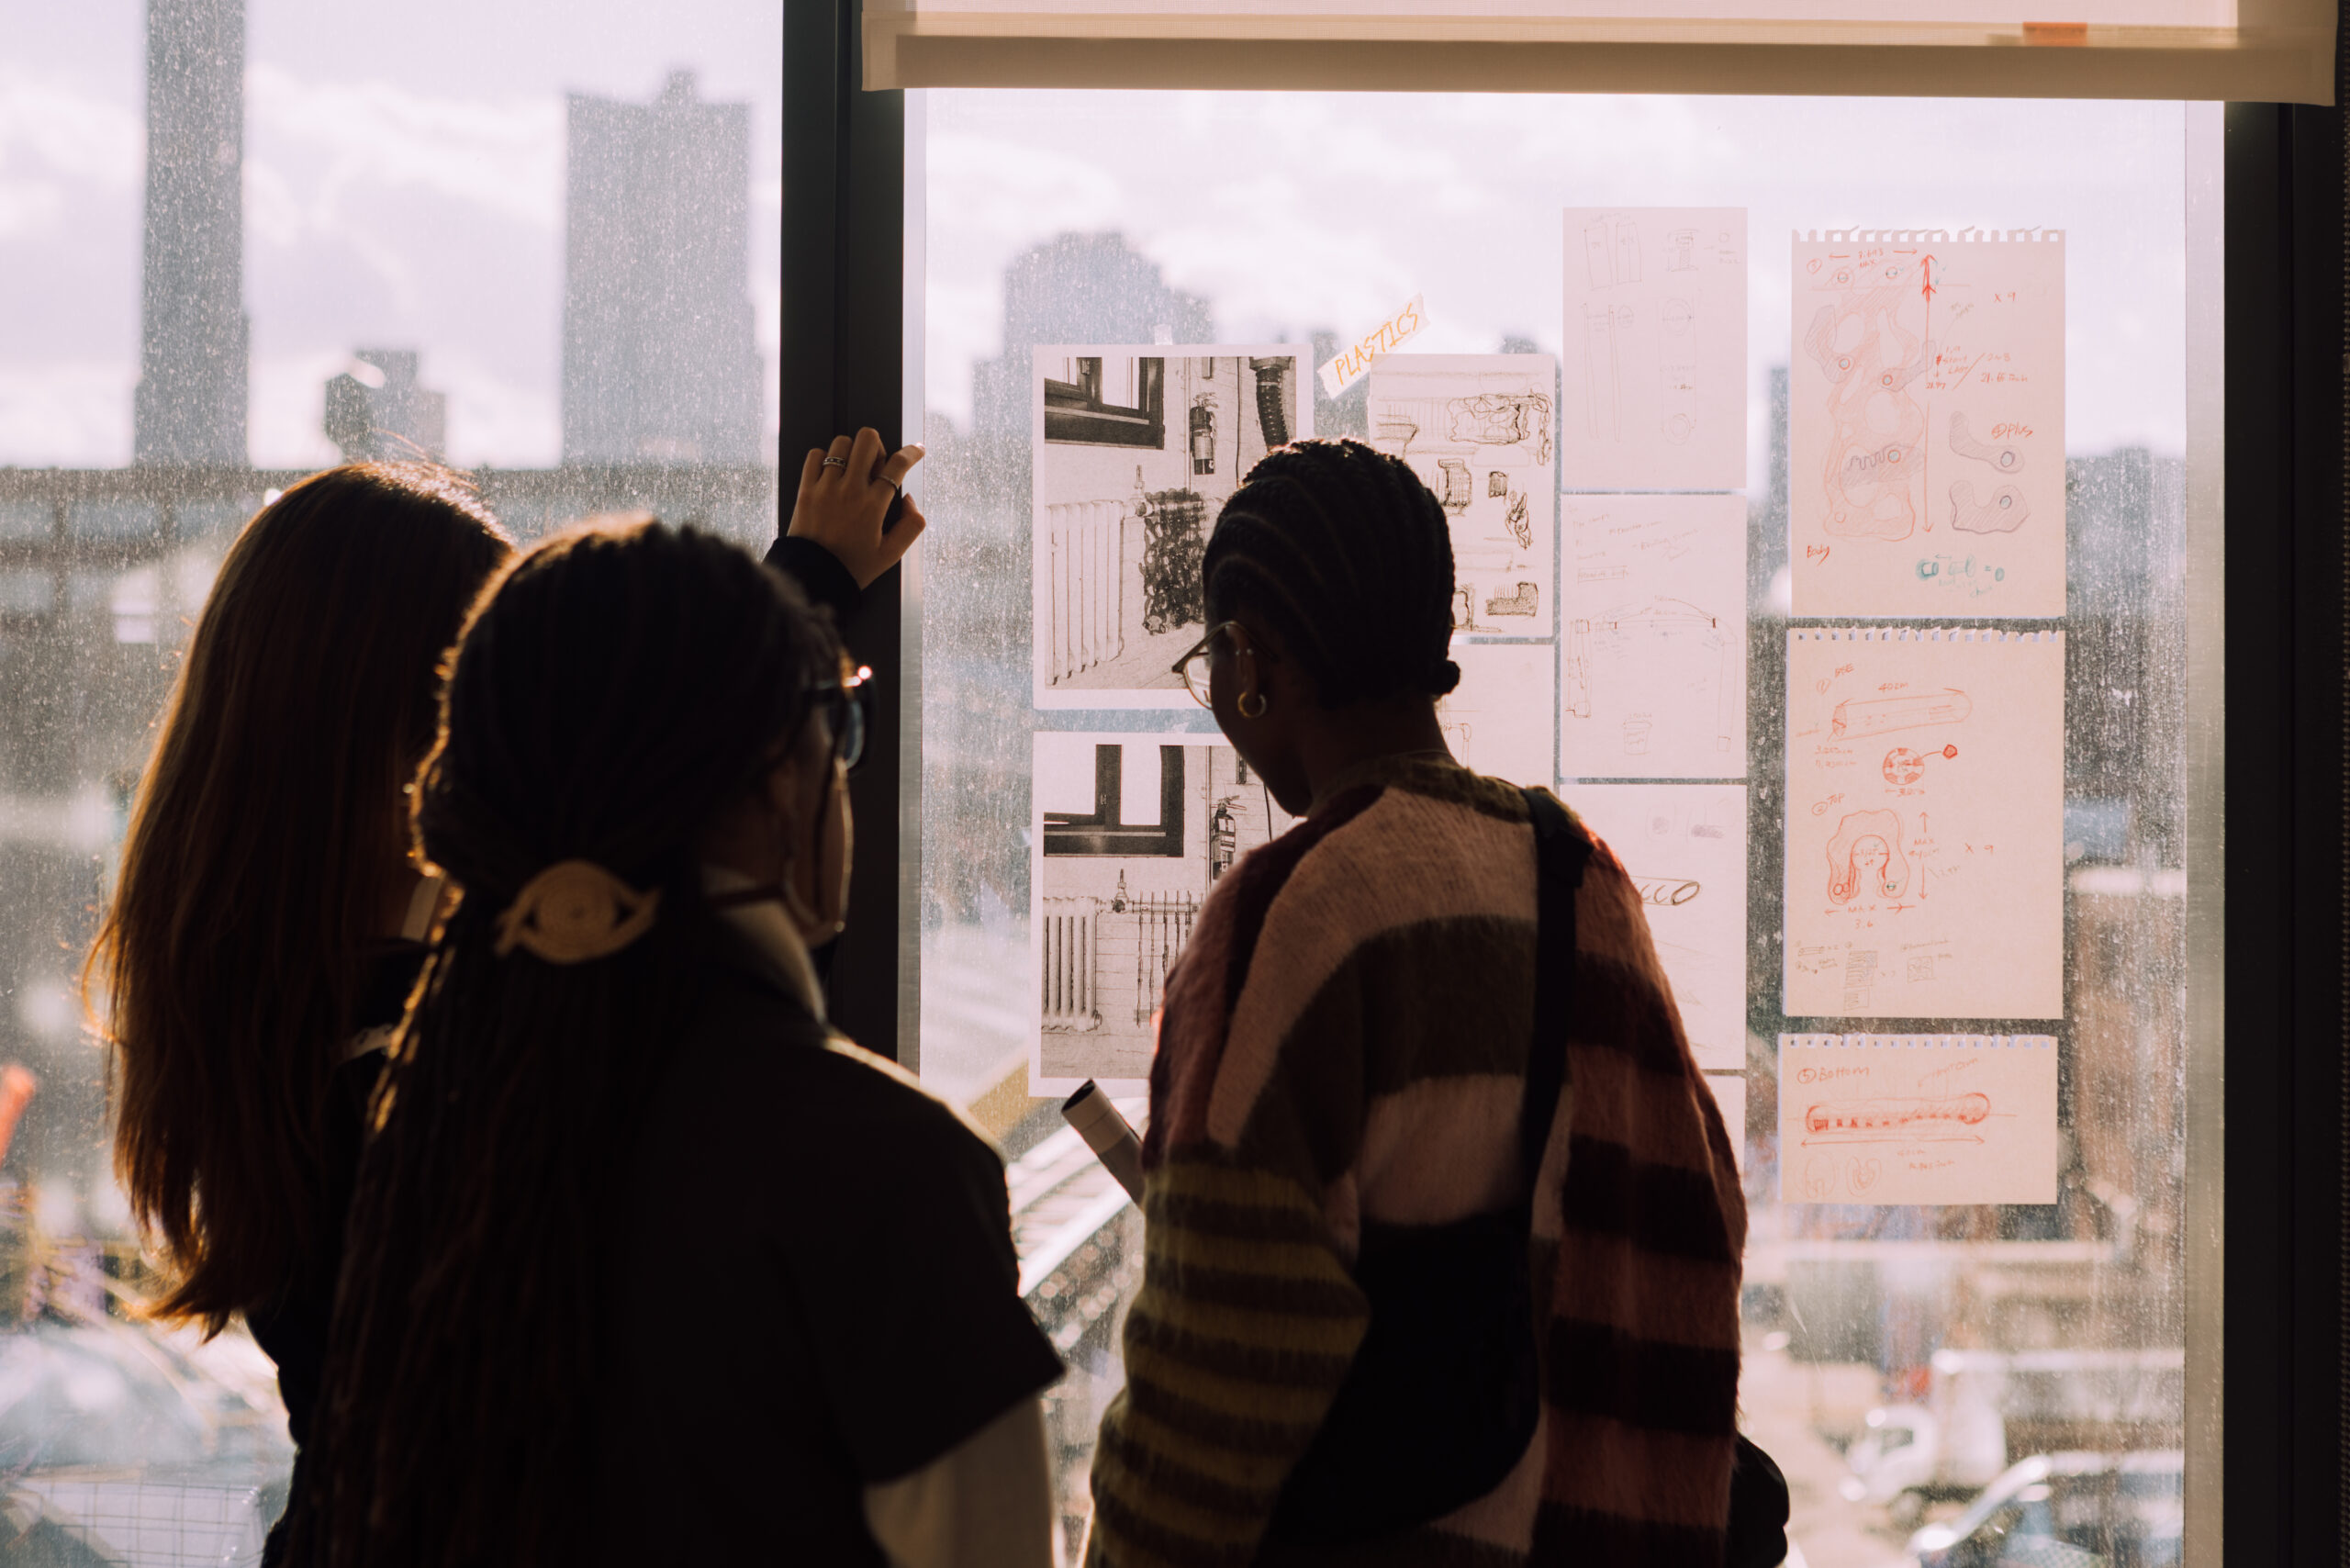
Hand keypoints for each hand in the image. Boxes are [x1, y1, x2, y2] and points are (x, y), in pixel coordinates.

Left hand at [790, 428, 927, 588]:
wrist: (812, 577)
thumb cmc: (852, 567)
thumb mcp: (891, 554)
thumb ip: (911, 526)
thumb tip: (909, 499)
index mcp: (873, 506)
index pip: (898, 465)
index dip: (912, 452)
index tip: (917, 450)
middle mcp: (850, 490)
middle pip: (868, 440)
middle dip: (878, 446)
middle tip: (876, 465)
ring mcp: (825, 487)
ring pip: (841, 443)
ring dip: (852, 452)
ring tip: (852, 471)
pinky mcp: (805, 489)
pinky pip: (815, 456)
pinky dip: (825, 459)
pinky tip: (831, 474)